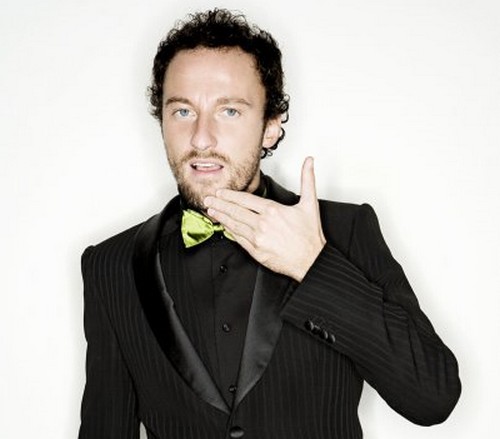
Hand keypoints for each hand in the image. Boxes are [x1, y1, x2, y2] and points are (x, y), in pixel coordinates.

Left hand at [204, 157, 325, 281]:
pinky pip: (239, 239)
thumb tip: (309, 161)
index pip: (245, 200)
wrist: (311, 260)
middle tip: (208, 200)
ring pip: (234, 225)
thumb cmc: (310, 235)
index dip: (230, 195)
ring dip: (221, 217)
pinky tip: (224, 227)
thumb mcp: (310, 204)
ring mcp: (258, 238)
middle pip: (235, 211)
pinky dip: (230, 232)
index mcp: (273, 211)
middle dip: (219, 204)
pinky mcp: (256, 252)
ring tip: (211, 211)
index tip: (220, 192)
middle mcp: (262, 224)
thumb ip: (307, 180)